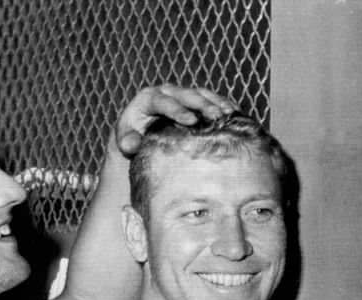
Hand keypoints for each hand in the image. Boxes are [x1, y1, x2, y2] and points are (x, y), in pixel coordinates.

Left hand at [115, 84, 237, 155]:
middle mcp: (168, 92)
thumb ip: (127, 142)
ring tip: (229, 115)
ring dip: (216, 103)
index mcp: (149, 98)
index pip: (163, 101)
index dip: (177, 110)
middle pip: (187, 94)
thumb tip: (131, 144)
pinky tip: (235, 114)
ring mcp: (183, 95)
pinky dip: (223, 105)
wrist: (141, 131)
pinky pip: (212, 99)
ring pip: (202, 94)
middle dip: (202, 104)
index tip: (190, 121)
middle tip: (215, 117)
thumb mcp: (126, 140)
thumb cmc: (132, 136)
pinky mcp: (195, 101)